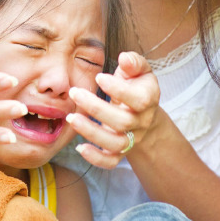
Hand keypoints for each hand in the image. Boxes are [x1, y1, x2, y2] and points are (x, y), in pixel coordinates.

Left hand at [66, 51, 159, 168]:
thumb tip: (124, 58)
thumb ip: (133, 62)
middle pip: (122, 122)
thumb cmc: (137, 85)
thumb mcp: (139, 70)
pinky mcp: (120, 151)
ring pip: (115, 144)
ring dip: (91, 132)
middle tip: (74, 92)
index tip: (98, 76)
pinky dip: (95, 159)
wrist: (144, 111)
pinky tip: (79, 147)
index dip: (118, 90)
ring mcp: (131, 139)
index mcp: (149, 100)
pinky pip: (111, 162)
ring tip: (70, 118)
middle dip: (96, 108)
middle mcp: (141, 122)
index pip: (138, 100)